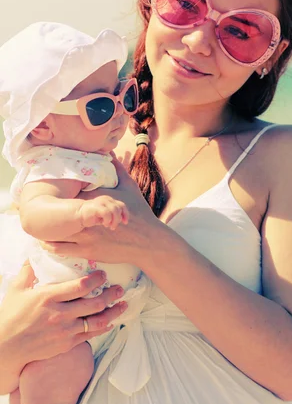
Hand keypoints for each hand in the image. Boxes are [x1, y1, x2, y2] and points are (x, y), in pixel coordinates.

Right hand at [0, 262, 128, 365]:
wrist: (6, 347)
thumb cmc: (10, 316)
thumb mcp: (16, 289)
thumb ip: (29, 270)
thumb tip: (35, 252)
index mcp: (48, 297)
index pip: (80, 286)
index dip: (96, 279)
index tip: (103, 274)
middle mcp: (59, 314)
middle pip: (94, 303)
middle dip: (111, 294)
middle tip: (119, 288)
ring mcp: (65, 331)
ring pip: (97, 321)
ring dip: (113, 312)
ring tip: (123, 304)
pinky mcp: (67, 344)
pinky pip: (90, 335)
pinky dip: (103, 327)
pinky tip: (111, 321)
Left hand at [40, 156, 163, 267]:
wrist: (148, 241)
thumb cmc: (140, 213)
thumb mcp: (129, 187)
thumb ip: (117, 168)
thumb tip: (109, 152)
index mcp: (94, 200)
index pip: (67, 193)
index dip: (55, 192)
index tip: (45, 189)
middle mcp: (86, 219)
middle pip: (57, 213)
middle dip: (45, 211)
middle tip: (32, 207)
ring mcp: (85, 236)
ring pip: (55, 234)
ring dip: (44, 231)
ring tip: (36, 226)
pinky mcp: (87, 251)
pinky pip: (62, 249)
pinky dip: (51, 246)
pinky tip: (46, 242)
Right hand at [78, 195, 128, 229]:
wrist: (78, 215)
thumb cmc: (93, 216)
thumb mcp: (105, 215)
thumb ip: (114, 215)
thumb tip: (122, 219)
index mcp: (109, 200)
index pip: (122, 205)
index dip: (125, 214)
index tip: (125, 222)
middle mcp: (106, 199)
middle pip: (119, 208)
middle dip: (118, 219)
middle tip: (113, 227)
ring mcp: (101, 202)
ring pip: (114, 210)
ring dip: (114, 220)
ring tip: (108, 226)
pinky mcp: (96, 206)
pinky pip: (107, 213)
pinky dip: (108, 220)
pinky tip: (104, 224)